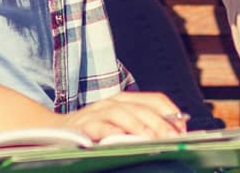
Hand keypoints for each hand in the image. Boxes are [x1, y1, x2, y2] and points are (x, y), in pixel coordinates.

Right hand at [56, 91, 185, 141]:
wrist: (56, 133)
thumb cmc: (93, 131)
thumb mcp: (119, 126)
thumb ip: (141, 127)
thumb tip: (172, 134)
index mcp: (125, 101)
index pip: (154, 99)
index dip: (171, 113)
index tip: (183, 130)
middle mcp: (112, 102)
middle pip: (141, 107)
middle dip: (160, 123)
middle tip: (172, 138)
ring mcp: (97, 112)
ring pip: (121, 113)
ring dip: (138, 125)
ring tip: (151, 137)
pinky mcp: (82, 125)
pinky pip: (99, 125)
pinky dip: (111, 131)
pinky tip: (120, 139)